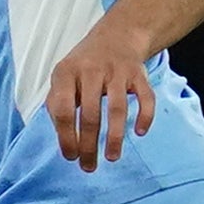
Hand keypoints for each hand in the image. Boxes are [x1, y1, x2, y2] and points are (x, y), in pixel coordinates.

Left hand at [43, 18, 156, 171]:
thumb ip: (57, 104)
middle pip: (90, 114)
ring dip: (115, 137)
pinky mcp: (139, 74)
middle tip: (89, 166)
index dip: (65, 136)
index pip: (62, 109)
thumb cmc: (84, 65)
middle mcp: (91, 71)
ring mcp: (117, 71)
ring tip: (112, 157)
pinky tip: (139, 133)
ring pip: (117, 109)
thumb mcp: (63, 77)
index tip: (70, 156)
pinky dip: (145, 116)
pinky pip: (145, 98)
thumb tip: (63, 138)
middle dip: (89, 145)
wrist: (117, 36)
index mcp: (66, 73)